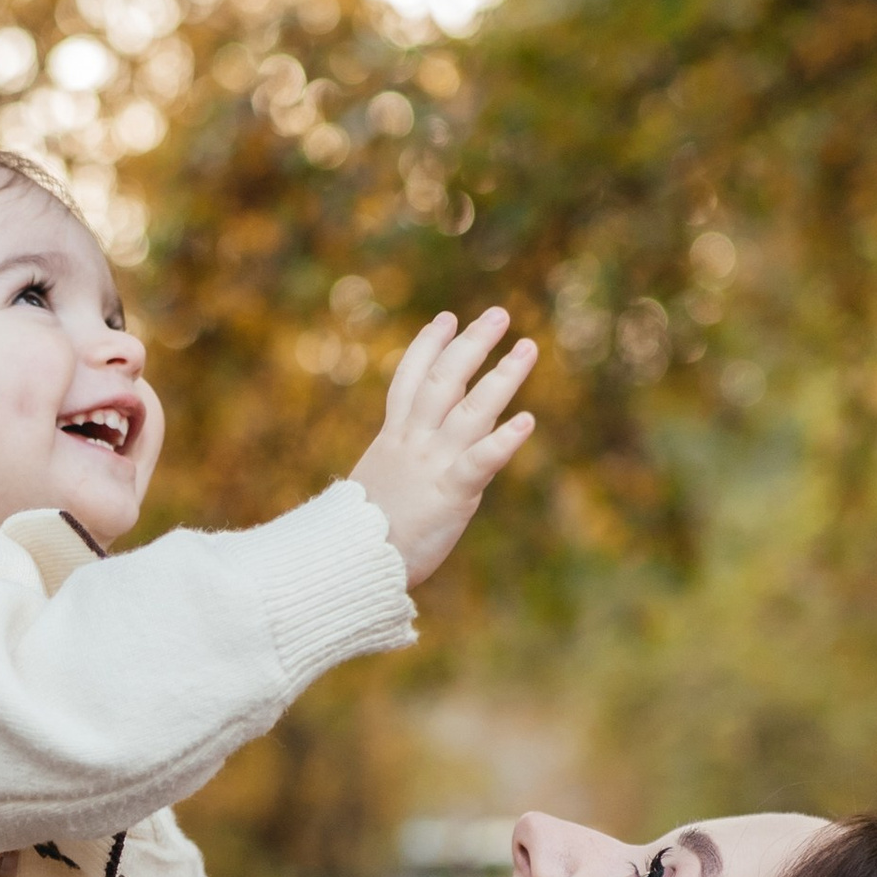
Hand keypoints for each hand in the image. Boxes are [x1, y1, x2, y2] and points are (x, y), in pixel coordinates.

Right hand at [349, 307, 537, 587]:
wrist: (349, 563)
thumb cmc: (361, 534)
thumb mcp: (375, 484)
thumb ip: (397, 463)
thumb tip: (403, 457)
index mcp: (394, 438)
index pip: (409, 379)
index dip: (429, 345)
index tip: (447, 318)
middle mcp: (414, 442)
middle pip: (444, 380)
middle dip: (472, 344)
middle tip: (499, 313)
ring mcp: (433, 464)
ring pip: (471, 410)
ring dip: (501, 376)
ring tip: (527, 348)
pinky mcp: (451, 493)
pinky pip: (480, 461)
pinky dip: (503, 441)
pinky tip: (527, 421)